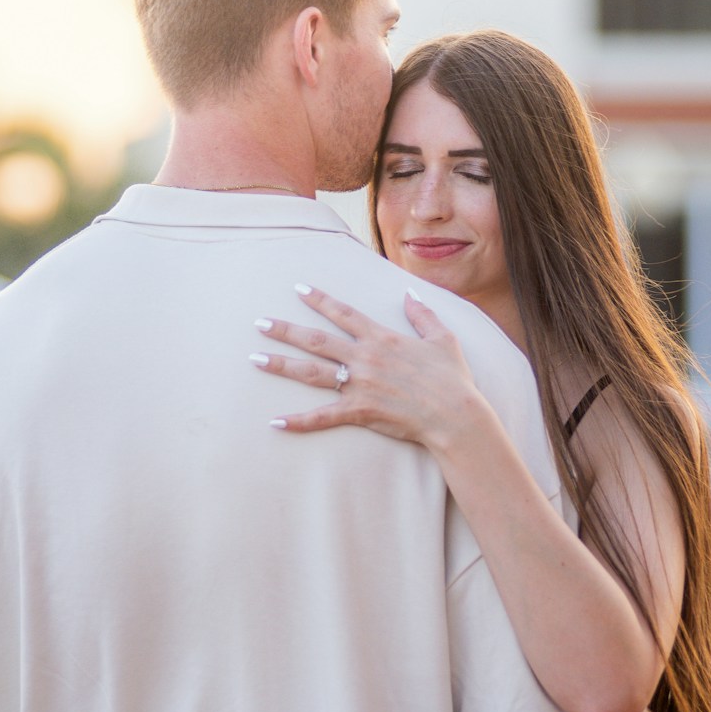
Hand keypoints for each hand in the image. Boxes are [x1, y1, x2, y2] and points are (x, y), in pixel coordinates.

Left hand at [252, 285, 490, 453]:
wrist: (455, 415)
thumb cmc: (452, 378)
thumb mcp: (443, 338)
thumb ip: (423, 314)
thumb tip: (409, 294)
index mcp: (381, 338)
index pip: (343, 313)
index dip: (320, 300)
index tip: (298, 289)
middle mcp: (365, 358)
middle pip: (316, 340)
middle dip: (285, 330)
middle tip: (259, 323)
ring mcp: (359, 385)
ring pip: (311, 372)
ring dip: (281, 365)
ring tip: (255, 359)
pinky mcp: (359, 411)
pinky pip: (322, 417)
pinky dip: (298, 421)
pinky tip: (275, 422)